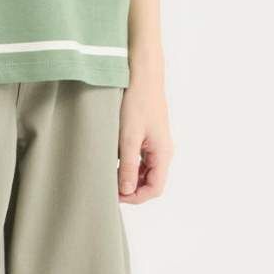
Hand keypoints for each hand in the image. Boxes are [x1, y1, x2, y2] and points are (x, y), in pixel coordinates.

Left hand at [117, 76, 173, 203]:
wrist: (142, 76)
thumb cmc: (137, 102)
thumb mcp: (128, 137)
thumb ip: (129, 166)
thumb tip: (127, 191)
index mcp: (163, 153)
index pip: (154, 188)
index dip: (135, 197)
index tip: (115, 195)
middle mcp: (163, 152)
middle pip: (151, 182)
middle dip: (132, 189)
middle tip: (109, 186)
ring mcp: (157, 145)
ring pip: (146, 172)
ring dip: (130, 177)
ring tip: (110, 173)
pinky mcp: (149, 137)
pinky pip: (142, 159)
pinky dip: (130, 165)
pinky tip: (115, 161)